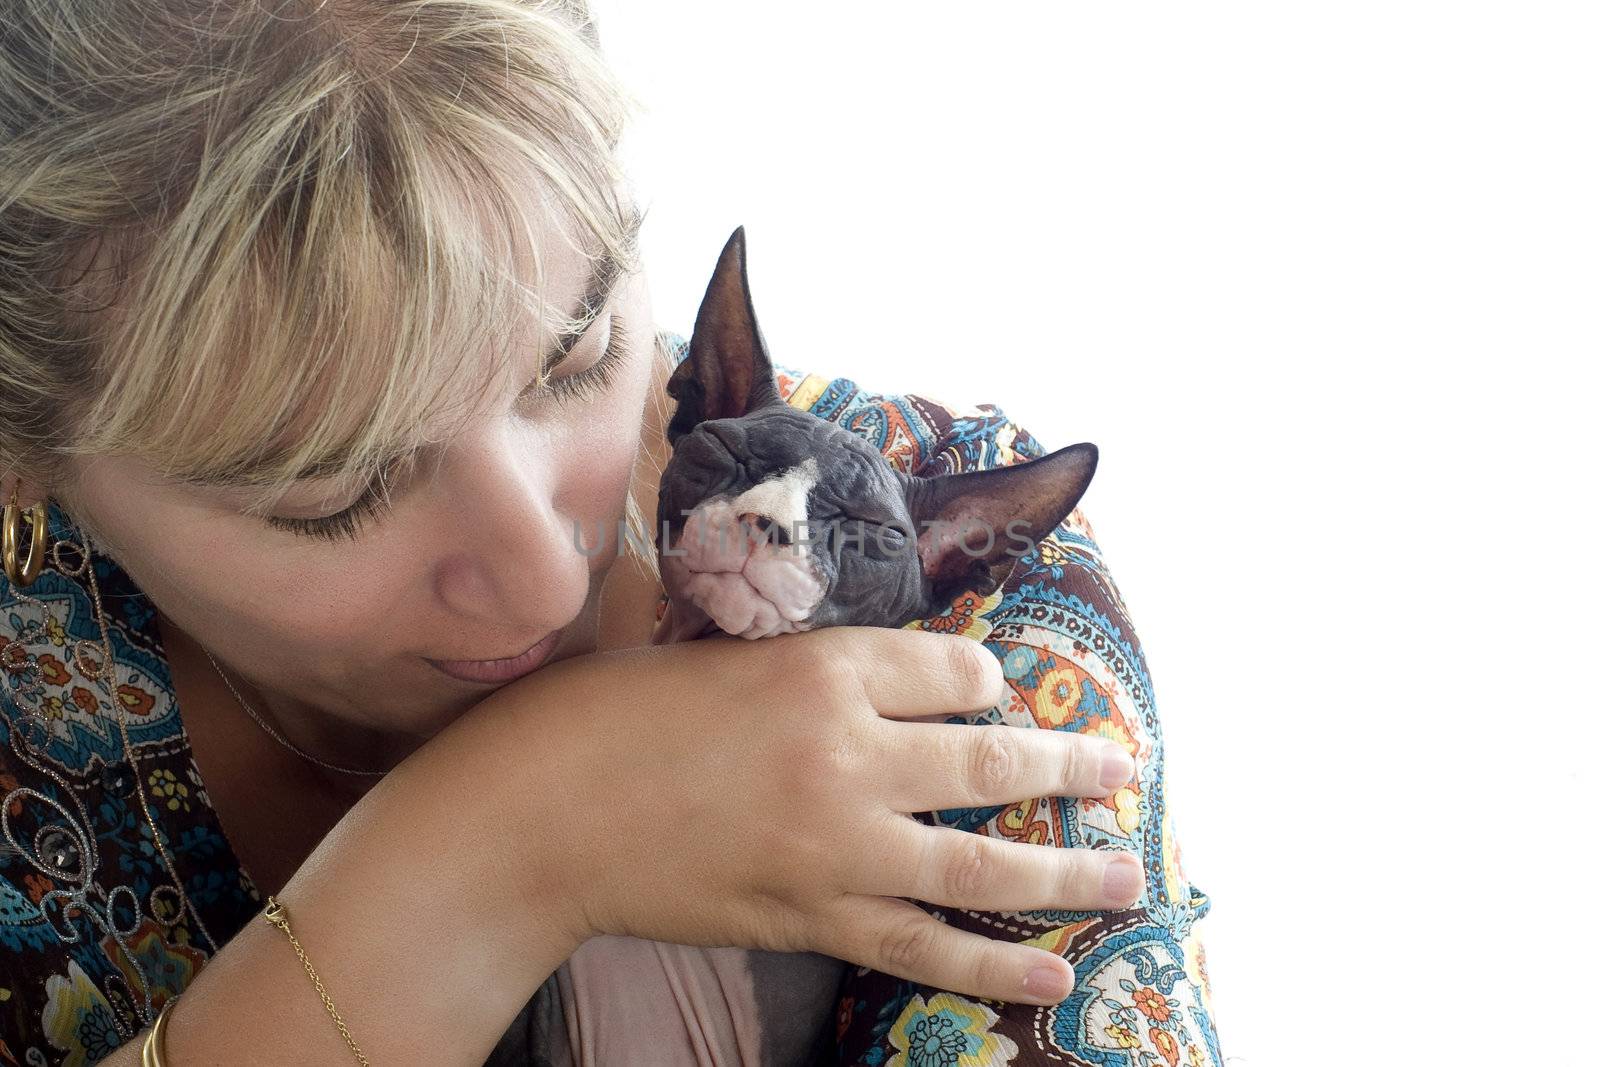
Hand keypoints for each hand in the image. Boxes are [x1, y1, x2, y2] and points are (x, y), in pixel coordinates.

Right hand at [490, 625, 1141, 1005]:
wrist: (537, 817)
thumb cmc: (607, 714)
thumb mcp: (715, 653)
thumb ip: (806, 672)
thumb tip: (879, 687)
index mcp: (822, 666)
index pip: (950, 668)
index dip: (980, 677)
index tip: (986, 688)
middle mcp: (848, 752)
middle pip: (989, 756)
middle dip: (1066, 763)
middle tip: (1124, 772)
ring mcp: (837, 846)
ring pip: (979, 860)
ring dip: (1063, 872)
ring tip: (1128, 876)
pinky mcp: (812, 918)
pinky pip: (923, 947)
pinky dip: (991, 966)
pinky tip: (1052, 977)